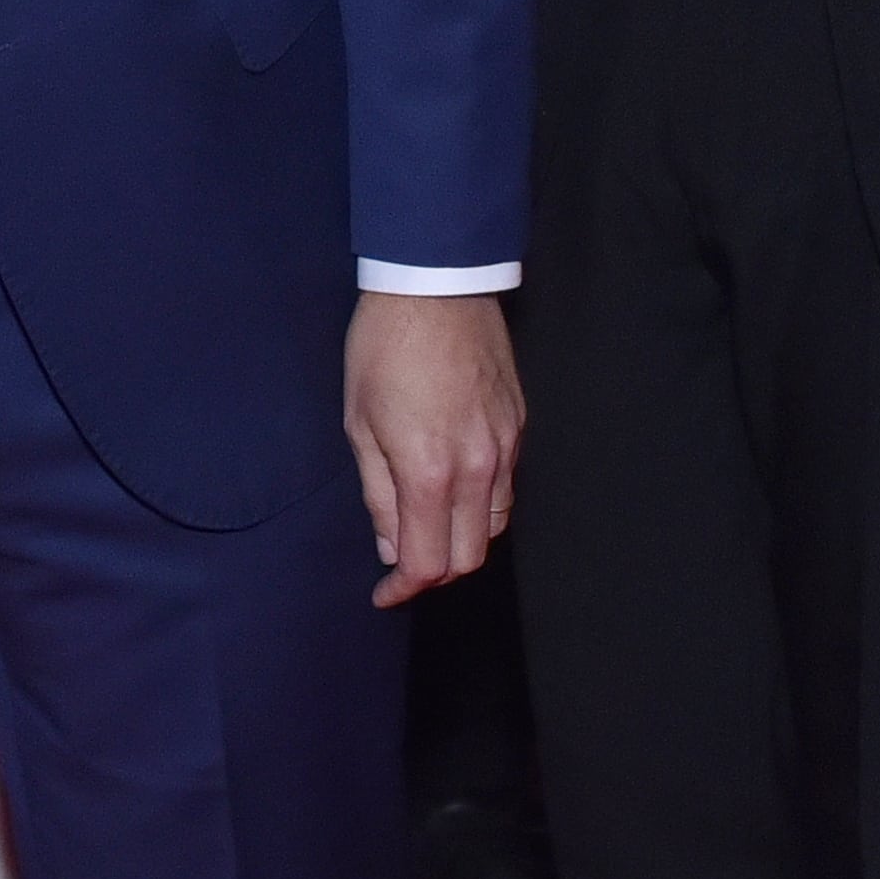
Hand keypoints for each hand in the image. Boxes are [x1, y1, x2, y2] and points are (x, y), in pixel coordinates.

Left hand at [344, 294, 523, 605]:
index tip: (384, 592)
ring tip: (427, 528)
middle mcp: (479, 469)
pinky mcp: (519, 427)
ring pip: (494, 527)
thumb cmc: (384, 349)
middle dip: (434, 571)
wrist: (435, 286)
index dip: (404, 588)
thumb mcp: (360, 423)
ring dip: (461, 541)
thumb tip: (392, 546)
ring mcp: (506, 448)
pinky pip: (506, 488)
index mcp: (431, 472)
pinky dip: (481, 506)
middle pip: (469, 557)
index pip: (428, 562)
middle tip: (402, 563)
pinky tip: (454, 491)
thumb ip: (379, 494)